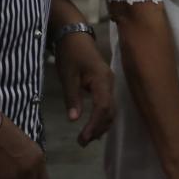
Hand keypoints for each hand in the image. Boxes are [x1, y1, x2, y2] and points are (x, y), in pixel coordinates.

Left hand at [53, 32, 116, 146]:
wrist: (75, 35)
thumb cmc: (70, 53)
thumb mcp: (67, 75)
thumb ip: (72, 97)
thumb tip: (74, 120)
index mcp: (101, 79)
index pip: (103, 106)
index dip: (95, 124)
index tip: (83, 138)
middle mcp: (109, 83)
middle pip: (109, 111)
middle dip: (98, 128)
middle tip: (82, 143)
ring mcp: (109, 84)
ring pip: (110, 109)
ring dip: (100, 125)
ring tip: (86, 139)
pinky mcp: (105, 85)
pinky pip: (107, 104)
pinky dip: (101, 117)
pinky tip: (92, 126)